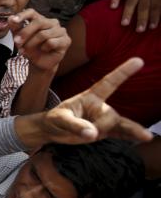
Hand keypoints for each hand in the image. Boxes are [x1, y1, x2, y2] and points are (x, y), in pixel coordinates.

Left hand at [9, 9, 70, 71]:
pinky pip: (51, 42)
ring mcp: (60, 30)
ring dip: (31, 44)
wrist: (39, 62)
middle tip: (16, 42)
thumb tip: (10, 18)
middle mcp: (52, 22)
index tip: (14, 21)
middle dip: (25, 33)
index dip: (23, 15)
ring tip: (26, 50)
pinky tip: (43, 50)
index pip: (32, 12)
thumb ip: (15, 27)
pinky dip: (44, 48)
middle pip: (38, 23)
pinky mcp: (66, 40)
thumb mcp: (19, 37)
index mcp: (40, 19)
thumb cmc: (30, 47)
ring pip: (43, 34)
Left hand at [28, 57, 152, 144]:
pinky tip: (145, 137)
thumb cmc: (54, 119)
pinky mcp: (104, 131)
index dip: (123, 71)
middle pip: (110, 115)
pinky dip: (131, 136)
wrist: (51, 130)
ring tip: (146, 136)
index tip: (138, 60)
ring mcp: (103, 119)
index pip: (108, 82)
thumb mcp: (60, 119)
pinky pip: (120, 133)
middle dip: (102, 125)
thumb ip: (75, 126)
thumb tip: (93, 135)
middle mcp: (100, 107)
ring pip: (121, 124)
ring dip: (133, 131)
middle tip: (88, 133)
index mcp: (89, 97)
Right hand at [111, 0, 160, 31]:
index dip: (154, 17)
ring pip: (131, 2)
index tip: (152, 27)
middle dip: (142, 18)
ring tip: (124, 24)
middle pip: (144, 6)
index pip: (156, 6)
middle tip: (139, 30)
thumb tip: (159, 25)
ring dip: (127, 13)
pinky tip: (112, 7)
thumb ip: (159, 7)